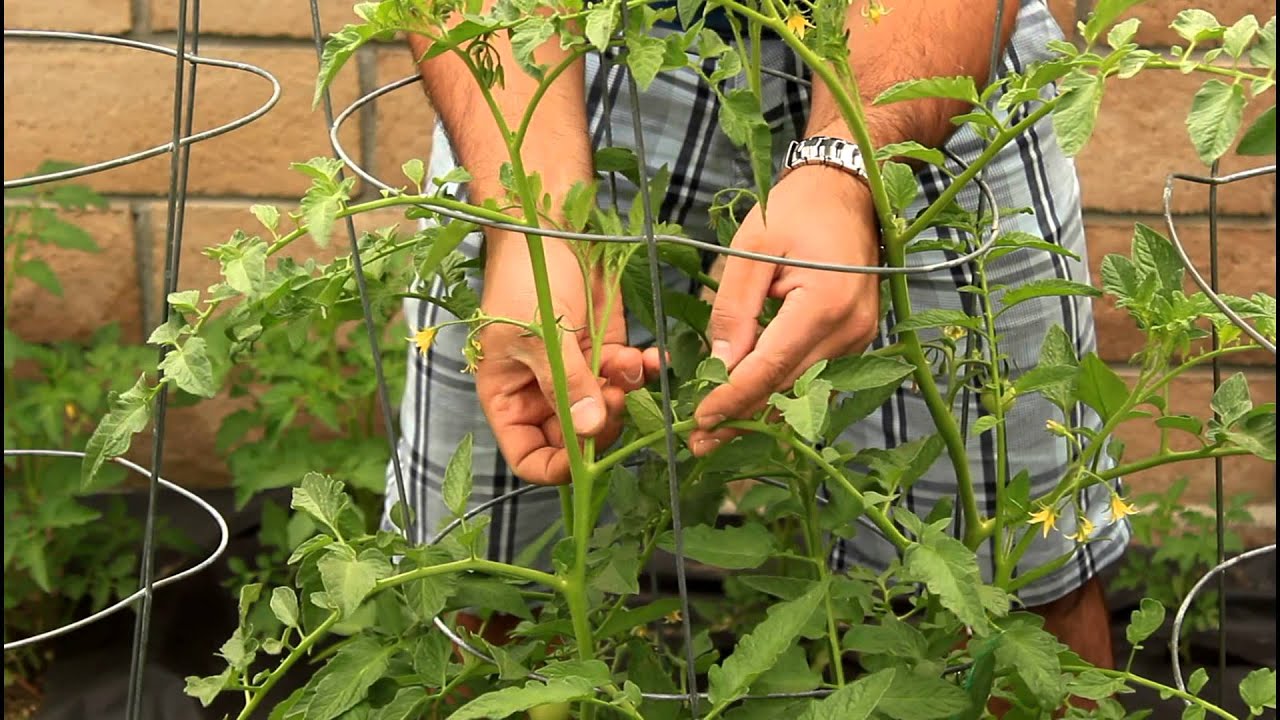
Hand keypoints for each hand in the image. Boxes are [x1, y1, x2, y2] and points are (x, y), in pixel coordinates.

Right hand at [476, 234, 647, 483]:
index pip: (529, 457)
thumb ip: (565, 383)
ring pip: (607, 412)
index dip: (557, 467)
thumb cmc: (525, 279)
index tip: (585, 456)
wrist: (550, 228)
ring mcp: (576, 376)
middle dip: (599, 426)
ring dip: (623, 395)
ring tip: (628, 365)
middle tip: (613, 398)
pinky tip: (650, 357)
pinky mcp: (605, 353)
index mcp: (509, 399)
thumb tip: (588, 430)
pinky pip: (628, 379)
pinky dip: (642, 372)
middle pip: (576, 441)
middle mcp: (542, 395)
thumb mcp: (538, 333)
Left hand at [690, 165, 882, 454]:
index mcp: (824, 304)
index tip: (700, 420)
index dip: (733, 398)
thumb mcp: (751, 248)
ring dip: (761, 414)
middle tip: (698, 442)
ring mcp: (858, 338)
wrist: (847, 192)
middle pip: (788, 388)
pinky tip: (752, 413)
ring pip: (803, 391)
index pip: (771, 367)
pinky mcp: (855, 340)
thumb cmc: (795, 210)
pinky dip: (784, 397)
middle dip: (741, 416)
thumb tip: (719, 365)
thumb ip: (734, 309)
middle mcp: (850, 329)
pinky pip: (816, 379)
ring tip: (718, 437)